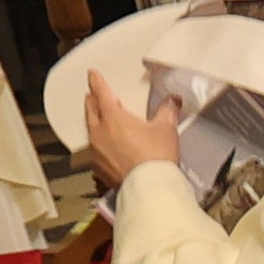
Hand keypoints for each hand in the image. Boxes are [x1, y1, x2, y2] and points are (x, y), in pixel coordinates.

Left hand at [80, 70, 184, 190]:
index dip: (96, 82)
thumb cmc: (155, 158)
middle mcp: (99, 132)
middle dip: (92, 101)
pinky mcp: (99, 168)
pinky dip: (101, 145)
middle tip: (95, 97)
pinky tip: (109, 148)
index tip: (92, 75)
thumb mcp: (166, 129)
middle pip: (90, 111)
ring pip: (91, 131)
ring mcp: (96, 152)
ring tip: (103, 122)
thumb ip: (167, 111)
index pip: (101, 93)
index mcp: (113, 117)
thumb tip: (172, 100)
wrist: (148, 189)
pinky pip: (95, 151)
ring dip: (96, 123)